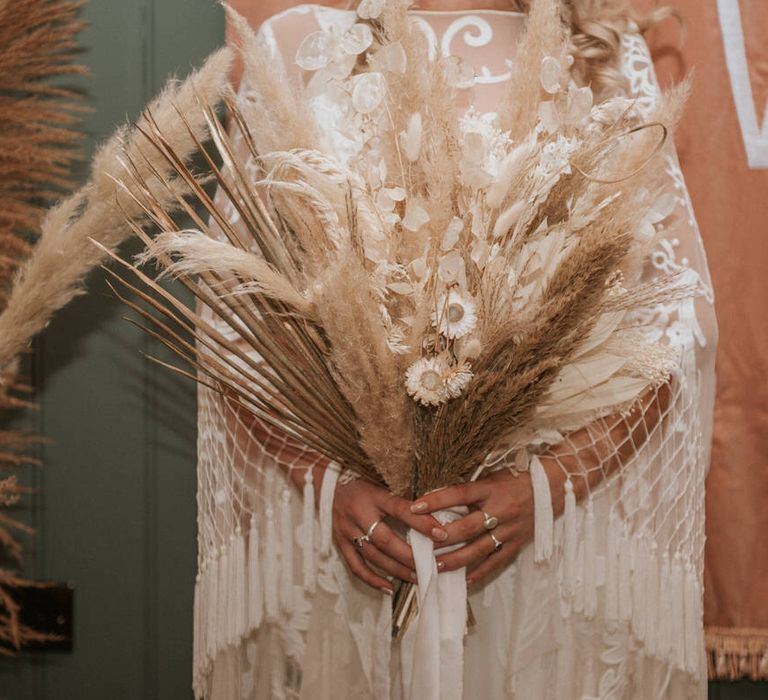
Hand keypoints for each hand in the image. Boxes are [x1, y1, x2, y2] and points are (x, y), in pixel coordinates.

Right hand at [333, 478, 447, 593]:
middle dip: (410, 555)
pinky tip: (389, 588)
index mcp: (372, 495)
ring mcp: (346, 530)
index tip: (441, 534)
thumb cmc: (360, 481)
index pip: (400, 509)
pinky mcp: (339, 542)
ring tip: (418, 577)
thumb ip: (400, 499)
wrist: (326, 482)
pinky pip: (355, 566)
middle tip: (432, 565)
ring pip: (373, 556)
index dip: (421, 522)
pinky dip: (372, 579)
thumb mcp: (380, 482)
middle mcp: (358, 514)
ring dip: (397, 569)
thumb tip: (431, 512)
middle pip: (385, 539)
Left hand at [410, 468, 560, 584]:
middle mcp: (500, 510)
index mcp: (491, 489)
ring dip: (457, 559)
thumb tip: (441, 501)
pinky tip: (466, 579)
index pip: (459, 494)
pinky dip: (481, 571)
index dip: (436, 501)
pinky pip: (497, 560)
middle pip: (467, 527)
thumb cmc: (518, 477)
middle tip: (421, 545)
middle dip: (442, 537)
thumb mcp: (493, 477)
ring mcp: (510, 529)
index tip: (414, 507)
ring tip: (437, 566)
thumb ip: (471, 490)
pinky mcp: (518, 543)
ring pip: (480, 549)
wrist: (555, 485)